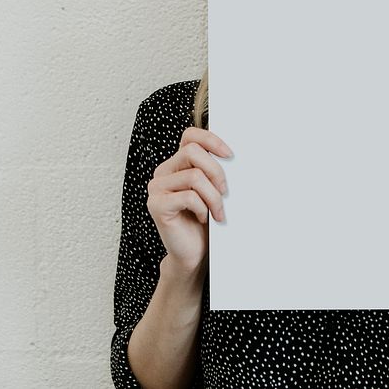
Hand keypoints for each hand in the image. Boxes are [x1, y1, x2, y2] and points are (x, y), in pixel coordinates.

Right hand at [146, 127, 232, 274]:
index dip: (211, 139)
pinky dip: (203, 208)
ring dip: (214, 196)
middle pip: (193, 151)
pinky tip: (204, 218)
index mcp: (177, 164)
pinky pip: (188, 197)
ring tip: (218, 211)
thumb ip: (214, 171)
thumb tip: (233, 156)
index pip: (190, 135)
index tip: (230, 155)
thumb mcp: (212, 190)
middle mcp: (163, 172)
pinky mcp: (156, 204)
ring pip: (194, 176)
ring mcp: (156, 188)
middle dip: (217, 171)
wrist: (194, 252)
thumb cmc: (205, 220)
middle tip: (226, 192)